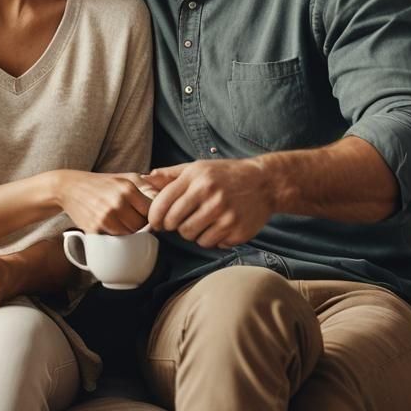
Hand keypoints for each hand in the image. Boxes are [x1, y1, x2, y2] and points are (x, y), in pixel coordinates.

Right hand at [53, 171, 152, 234]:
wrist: (69, 187)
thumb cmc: (100, 183)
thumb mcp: (124, 177)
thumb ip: (146, 185)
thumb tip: (164, 198)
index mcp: (127, 188)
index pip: (151, 211)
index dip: (153, 216)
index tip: (150, 216)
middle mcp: (118, 203)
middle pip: (142, 226)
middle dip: (142, 225)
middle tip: (135, 220)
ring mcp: (106, 217)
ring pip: (130, 234)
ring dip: (130, 232)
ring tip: (124, 222)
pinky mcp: (95, 229)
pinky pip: (115, 239)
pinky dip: (116, 235)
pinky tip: (112, 226)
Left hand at [144, 158, 276, 247]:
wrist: (265, 183)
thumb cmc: (226, 174)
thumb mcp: (198, 167)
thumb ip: (170, 175)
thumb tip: (144, 179)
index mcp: (196, 178)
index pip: (163, 203)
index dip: (154, 217)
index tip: (155, 222)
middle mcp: (210, 195)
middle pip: (175, 223)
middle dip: (173, 226)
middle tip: (179, 223)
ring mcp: (225, 214)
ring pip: (191, 236)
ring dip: (192, 233)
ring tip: (201, 221)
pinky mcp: (237, 230)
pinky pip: (211, 243)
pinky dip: (210, 239)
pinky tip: (217, 226)